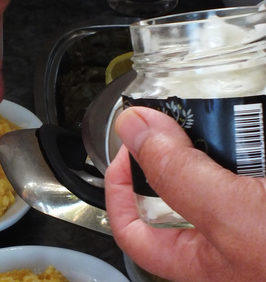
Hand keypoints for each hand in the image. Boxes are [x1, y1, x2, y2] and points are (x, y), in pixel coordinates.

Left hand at [105, 106, 265, 281]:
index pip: (131, 230)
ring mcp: (248, 213)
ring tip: (218, 110)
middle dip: (170, 148)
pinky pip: (247, 158)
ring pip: (214, 167)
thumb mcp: (233, 218)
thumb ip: (180, 177)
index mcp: (198, 258)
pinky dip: (247, 135)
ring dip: (215, 136)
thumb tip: (132, 129)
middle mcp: (221, 237)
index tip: (126, 148)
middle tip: (176, 114)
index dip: (116, 189)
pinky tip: (252, 120)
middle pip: (173, 187)